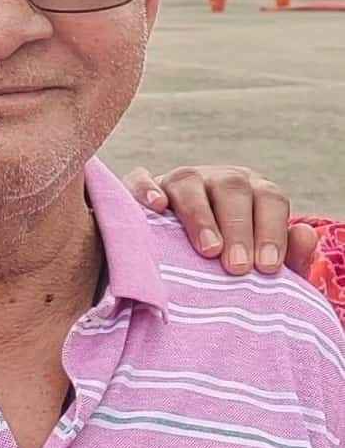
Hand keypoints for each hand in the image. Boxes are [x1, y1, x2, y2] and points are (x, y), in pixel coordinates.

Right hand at [123, 166, 318, 279]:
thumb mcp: (260, 266)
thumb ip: (290, 258)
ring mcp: (180, 181)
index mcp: (253, 194)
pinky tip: (157, 206)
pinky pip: (141, 179)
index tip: (267, 267)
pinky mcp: (144, 188)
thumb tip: (307, 235)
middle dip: (238, 228)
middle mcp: (219, 181)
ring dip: (200, 216)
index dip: (272, 231)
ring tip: (208, 250)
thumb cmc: (227, 268)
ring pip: (189, 183)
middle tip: (237, 267)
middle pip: (233, 189)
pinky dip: (147, 189)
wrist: (179, 266)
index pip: (270, 199)